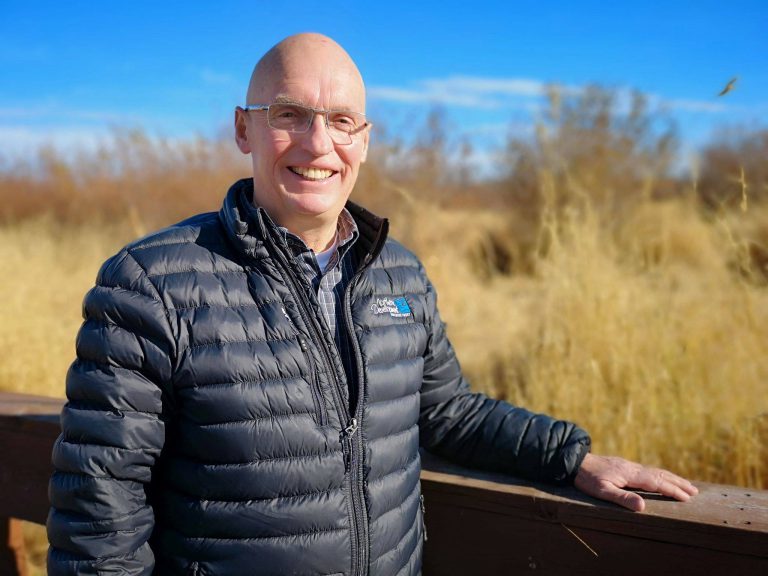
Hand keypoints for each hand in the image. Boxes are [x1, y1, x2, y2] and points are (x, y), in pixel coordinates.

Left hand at [574, 453, 698, 511]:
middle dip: (678, 483)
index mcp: (630, 474)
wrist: (576, 461)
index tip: (687, 497)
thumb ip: (622, 498)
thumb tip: (643, 506)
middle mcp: (633, 468)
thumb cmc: (587, 478)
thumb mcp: (602, 491)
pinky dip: (660, 474)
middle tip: (694, 492)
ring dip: (671, 478)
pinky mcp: (625, 466)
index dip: (672, 489)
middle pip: (660, 474)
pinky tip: (661, 478)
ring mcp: (629, 466)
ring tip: (685, 485)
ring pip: (655, 471)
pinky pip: (648, 470)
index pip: (656, 482)